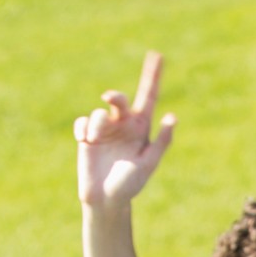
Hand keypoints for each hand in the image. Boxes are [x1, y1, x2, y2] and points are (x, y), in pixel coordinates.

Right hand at [74, 51, 174, 207]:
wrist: (105, 200)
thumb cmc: (130, 184)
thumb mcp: (148, 163)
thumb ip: (161, 142)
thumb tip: (172, 118)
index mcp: (141, 127)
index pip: (148, 97)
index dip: (152, 76)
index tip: (157, 56)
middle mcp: (123, 124)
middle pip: (119, 99)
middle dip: (115, 96)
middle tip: (110, 98)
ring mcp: (104, 129)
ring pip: (99, 112)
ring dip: (97, 124)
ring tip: (95, 141)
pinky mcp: (86, 136)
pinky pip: (83, 121)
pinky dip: (83, 129)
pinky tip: (85, 141)